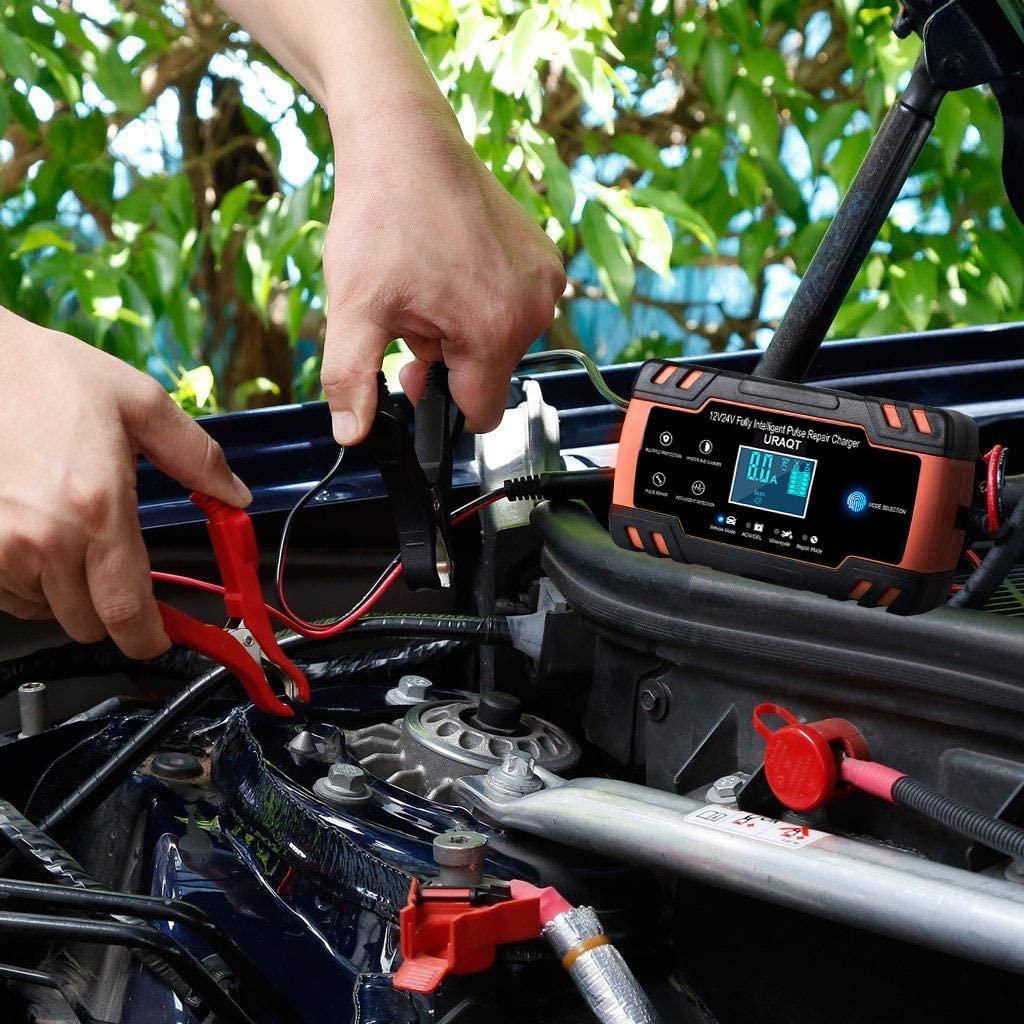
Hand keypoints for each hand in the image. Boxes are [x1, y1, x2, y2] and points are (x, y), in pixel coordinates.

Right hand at [0, 311, 251, 657]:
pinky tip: (35, 537)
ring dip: (66, 592)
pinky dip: (26, 581)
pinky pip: (7, 595)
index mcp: (98, 506)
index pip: (128, 608)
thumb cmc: (49, 376)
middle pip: (88, 622)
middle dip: (113, 608)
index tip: (159, 639)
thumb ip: (197, 457)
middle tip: (117, 566)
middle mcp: (44, 537)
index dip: (148, 638)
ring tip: (69, 536)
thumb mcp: (140, 403)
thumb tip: (236, 497)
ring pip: (45, 611)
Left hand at [320, 105, 565, 442]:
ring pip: (501, 340)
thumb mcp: (352, 308)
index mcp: (493, 334)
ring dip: (464, 329)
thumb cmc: (381, 217)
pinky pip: (516, 305)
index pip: (480, 415)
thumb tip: (350, 436)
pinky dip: (485, 298)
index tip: (411, 373)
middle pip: (488, 374)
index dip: (440, 404)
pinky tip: (452, 266)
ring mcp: (546, 280)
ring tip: (428, 285)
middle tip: (408, 318)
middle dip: (447, 360)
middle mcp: (534, 311)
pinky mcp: (546, 256)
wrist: (405, 140)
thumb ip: (351, 380)